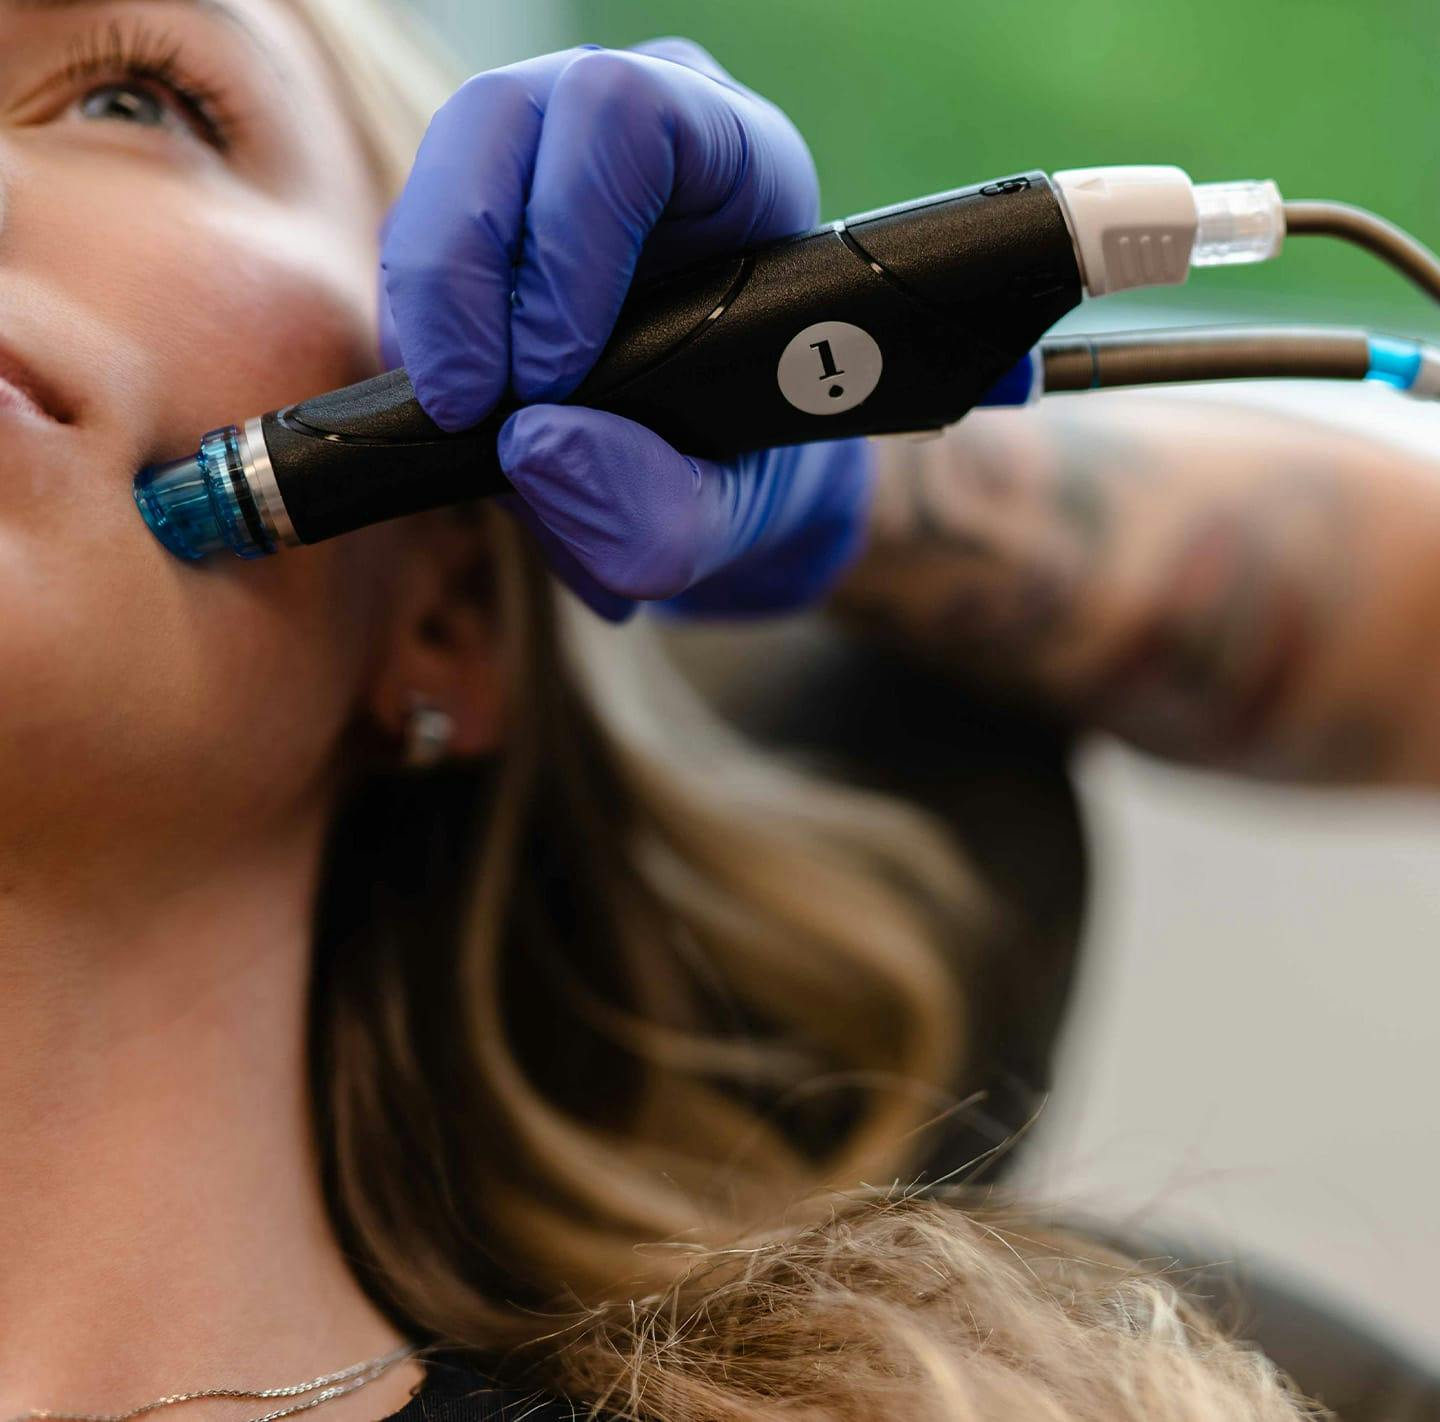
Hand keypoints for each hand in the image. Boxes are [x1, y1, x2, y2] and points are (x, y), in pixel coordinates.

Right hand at [380, 38, 872, 620]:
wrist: (713, 480)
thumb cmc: (739, 475)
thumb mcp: (724, 522)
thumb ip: (657, 506)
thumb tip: (531, 441)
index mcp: (743, 163)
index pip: (631, 121)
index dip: (569, 243)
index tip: (552, 379)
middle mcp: (642, 127)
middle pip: (503, 114)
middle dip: (462, 272)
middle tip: (469, 406)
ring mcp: (553, 153)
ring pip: (444, 164)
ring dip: (431, 301)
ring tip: (462, 410)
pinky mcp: (483, 209)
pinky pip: (412, 232)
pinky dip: (416, 327)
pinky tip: (457, 400)